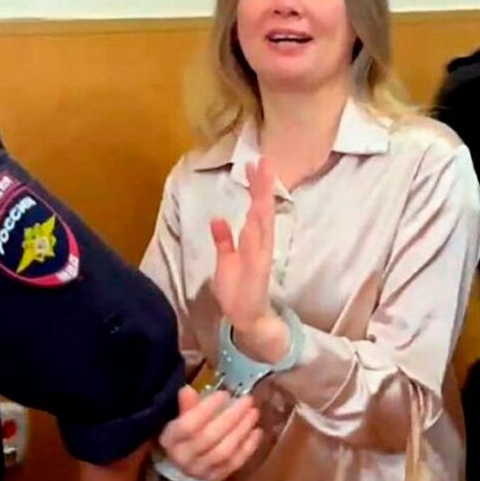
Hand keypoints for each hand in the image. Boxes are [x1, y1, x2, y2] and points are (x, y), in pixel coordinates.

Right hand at [158, 386, 262, 480]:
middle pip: (209, 437)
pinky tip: (257, 431)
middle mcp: (183, 458)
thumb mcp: (181, 417)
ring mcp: (200, 471)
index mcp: (171, 439)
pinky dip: (249, 446)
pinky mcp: (216, 478)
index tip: (224, 394)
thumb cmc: (184, 433)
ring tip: (254, 412)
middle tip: (247, 400)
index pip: (188, 425)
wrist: (184, 463)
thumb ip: (187, 405)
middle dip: (232, 416)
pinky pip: (235, 463)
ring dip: (243, 430)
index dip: (207, 409)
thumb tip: (188, 390)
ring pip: (224, 451)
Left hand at [211, 159, 276, 335]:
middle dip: (262, 186)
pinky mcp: (258, 269)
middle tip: (262, 162)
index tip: (255, 165)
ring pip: (262, 222)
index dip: (256, 187)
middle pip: (262, 209)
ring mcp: (260, 255)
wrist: (247, 318)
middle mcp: (260, 244)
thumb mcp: (225, 260)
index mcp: (253, 240)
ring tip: (263, 179)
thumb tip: (217, 218)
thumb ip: (224, 240)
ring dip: (262, 200)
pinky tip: (254, 215)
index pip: (255, 208)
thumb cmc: (237, 289)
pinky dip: (256, 231)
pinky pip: (257, 247)